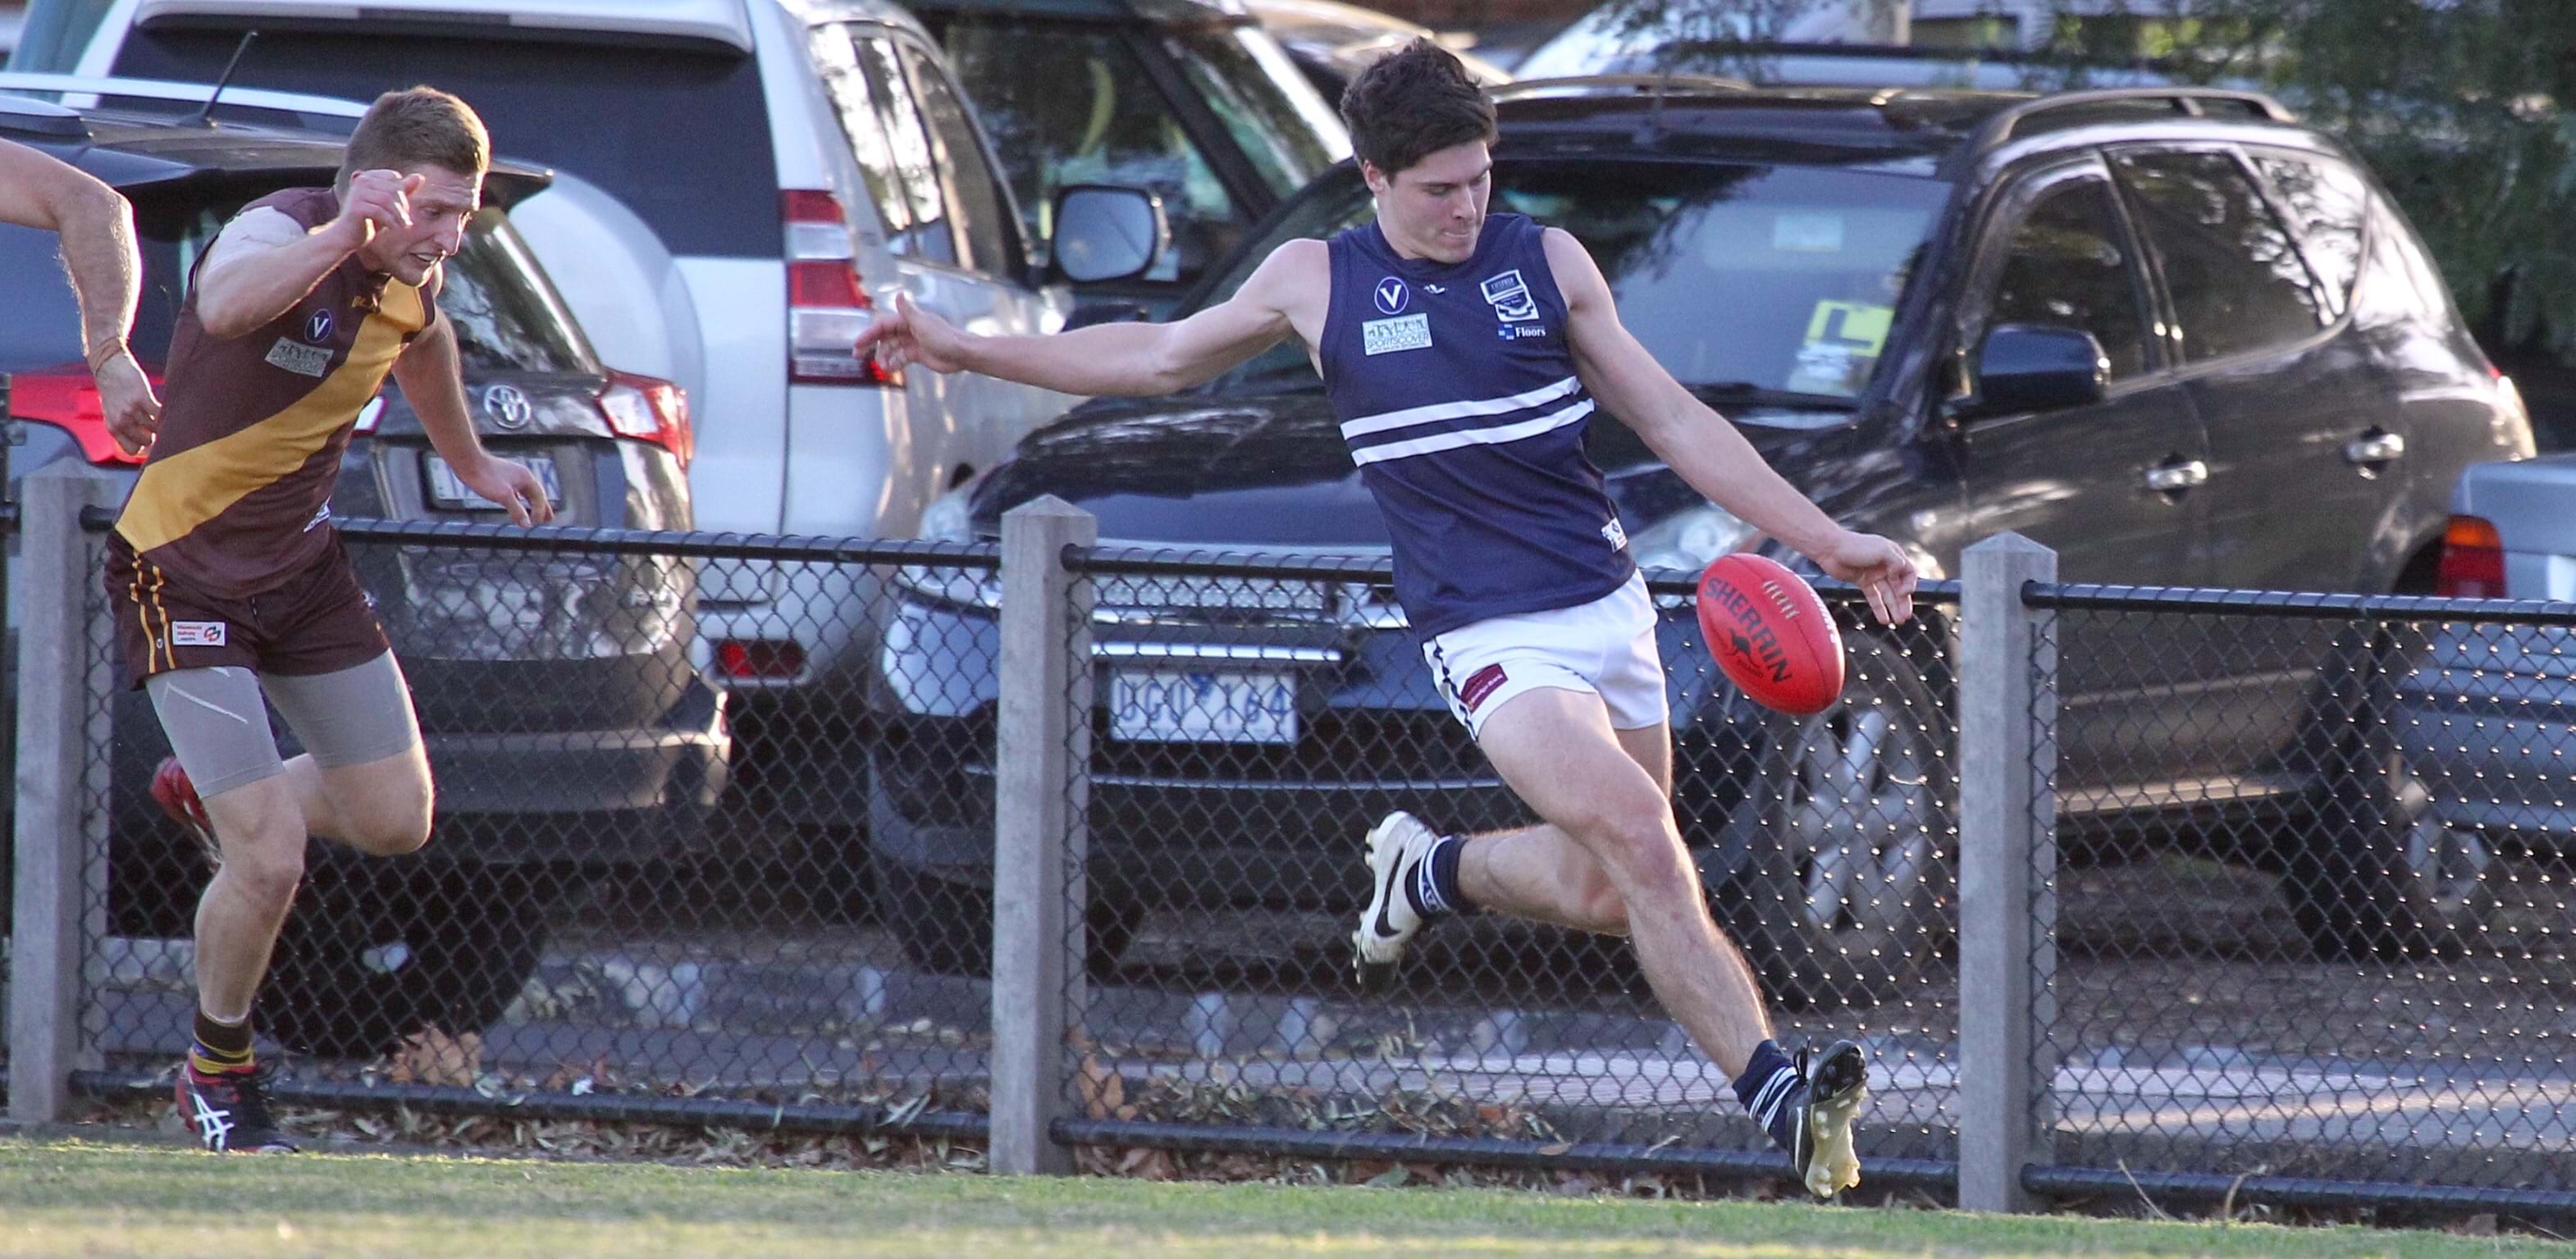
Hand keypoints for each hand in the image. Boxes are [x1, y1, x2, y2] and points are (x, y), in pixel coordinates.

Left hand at [93, 353, 161, 457]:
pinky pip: (160, 414)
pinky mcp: (142, 399)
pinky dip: (165, 413)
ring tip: (162, 415)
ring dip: (160, 422)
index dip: (143, 447)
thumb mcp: (112, 412)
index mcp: (112, 427)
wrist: (107, 366)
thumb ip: (124, 426)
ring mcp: (131, 411)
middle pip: (146, 441)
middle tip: (156, 425)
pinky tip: (166, 407)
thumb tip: (145, 439)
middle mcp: (121, 422)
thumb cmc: (112, 388)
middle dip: (153, 435)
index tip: (149, 440)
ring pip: (155, 428)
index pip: (132, 450)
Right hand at [330, 169, 422, 250]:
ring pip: (387, 200)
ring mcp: (357, 193)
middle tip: (405, 220)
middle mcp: (360, 180)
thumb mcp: (389, 204)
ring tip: (404, 226)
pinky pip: (380, 212)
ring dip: (399, 215)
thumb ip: (403, 190)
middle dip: (402, 205)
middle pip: (392, 189)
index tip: (403, 209)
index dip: (402, 192)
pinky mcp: (356, 207)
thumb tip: (420, 176)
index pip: (394, 177)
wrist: (348, 236)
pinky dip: (391, 222)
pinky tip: (394, 229)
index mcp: (367, 176)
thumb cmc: (370, 219)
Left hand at [456, 455, 553, 526]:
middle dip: (542, 507)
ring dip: (532, 504)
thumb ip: (516, 510)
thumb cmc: (485, 477)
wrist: (467, 462)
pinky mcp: (501, 478)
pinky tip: (516, 505)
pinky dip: (520, 501)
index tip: (534, 523)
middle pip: (537, 494)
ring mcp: (511, 477)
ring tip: (534, 515)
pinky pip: (516, 492)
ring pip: (526, 493)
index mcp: (526, 478)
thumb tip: (528, 525)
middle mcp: (521, 476)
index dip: (540, 511)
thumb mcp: (503, 496)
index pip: (539, 497)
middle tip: (549, 520)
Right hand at [852, 291, 966, 374]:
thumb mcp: (923, 324)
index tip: (858, 344)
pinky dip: (894, 363)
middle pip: (884, 337)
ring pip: (891, 349)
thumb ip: (908, 312)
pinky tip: (890, 369)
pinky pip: (900, 358)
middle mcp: (908, 329)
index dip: (869, 333)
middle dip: (871, 346)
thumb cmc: (945, 338)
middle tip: (859, 356)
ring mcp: (912, 342)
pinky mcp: (917, 354)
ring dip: (883, 357)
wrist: (962, 354)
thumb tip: (898, 294)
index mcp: (908, 320)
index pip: (882, 325)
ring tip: (882, 367)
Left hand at [1814, 529, 1917, 624]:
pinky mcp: (1862, 581)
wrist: (1830, 549)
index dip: (1910, 584)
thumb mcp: (1882, 550)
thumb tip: (1901, 573)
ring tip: (1898, 622)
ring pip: (1887, 594)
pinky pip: (1874, 597)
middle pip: (1899, 587)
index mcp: (1893, 555)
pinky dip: (1879, 608)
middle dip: (1903, 602)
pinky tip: (1883, 620)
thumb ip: (1896, 561)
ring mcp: (1874, 574)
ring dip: (1893, 608)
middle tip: (1905, 617)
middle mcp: (1886, 565)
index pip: (1909, 573)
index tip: (1905, 593)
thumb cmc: (1856, 546)